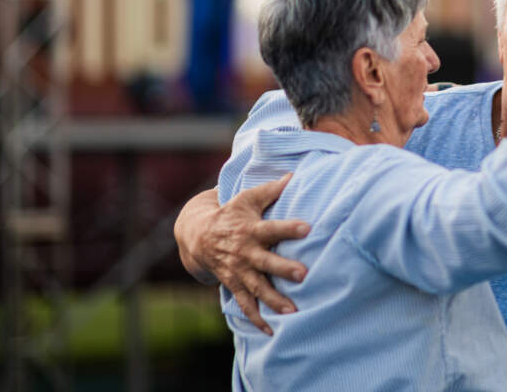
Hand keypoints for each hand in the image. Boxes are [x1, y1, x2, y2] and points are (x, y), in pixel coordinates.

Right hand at [181, 175, 309, 334]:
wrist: (199, 235)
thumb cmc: (231, 213)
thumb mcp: (247, 198)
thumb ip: (271, 190)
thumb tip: (295, 175)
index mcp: (251, 229)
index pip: (272, 228)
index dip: (289, 228)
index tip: (307, 228)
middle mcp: (245, 252)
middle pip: (266, 262)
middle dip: (283, 268)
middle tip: (303, 274)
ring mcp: (239, 270)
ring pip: (257, 287)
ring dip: (274, 300)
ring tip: (293, 311)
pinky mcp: (234, 283)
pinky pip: (245, 304)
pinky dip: (257, 319)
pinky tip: (271, 331)